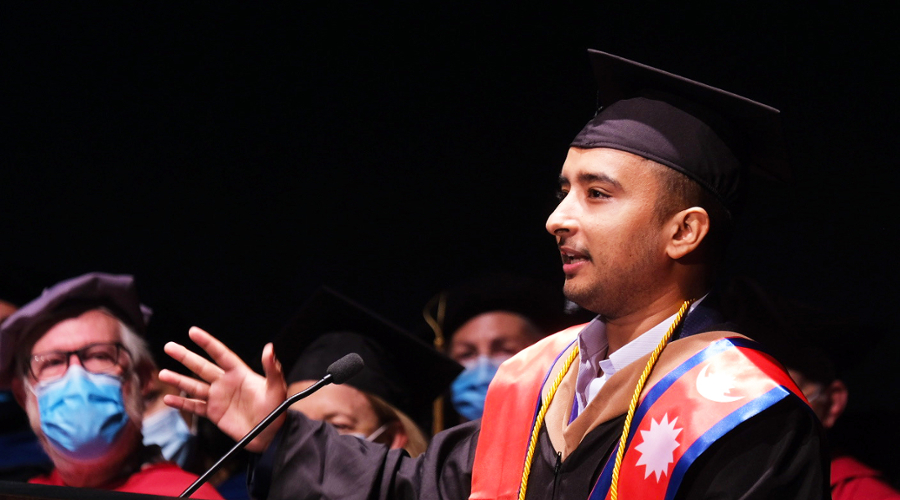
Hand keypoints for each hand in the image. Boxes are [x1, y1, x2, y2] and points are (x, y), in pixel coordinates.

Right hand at [159, 326, 286, 452]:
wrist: (270, 435)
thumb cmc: (276, 410)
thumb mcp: (277, 387)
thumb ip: (272, 369)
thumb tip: (269, 348)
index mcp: (239, 373)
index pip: (220, 354)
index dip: (207, 343)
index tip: (192, 331)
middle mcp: (225, 382)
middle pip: (201, 367)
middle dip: (185, 356)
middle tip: (169, 346)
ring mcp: (218, 397)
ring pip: (194, 386)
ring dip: (178, 379)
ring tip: (163, 374)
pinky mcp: (214, 413)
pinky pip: (194, 406)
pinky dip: (181, 403)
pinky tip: (168, 399)